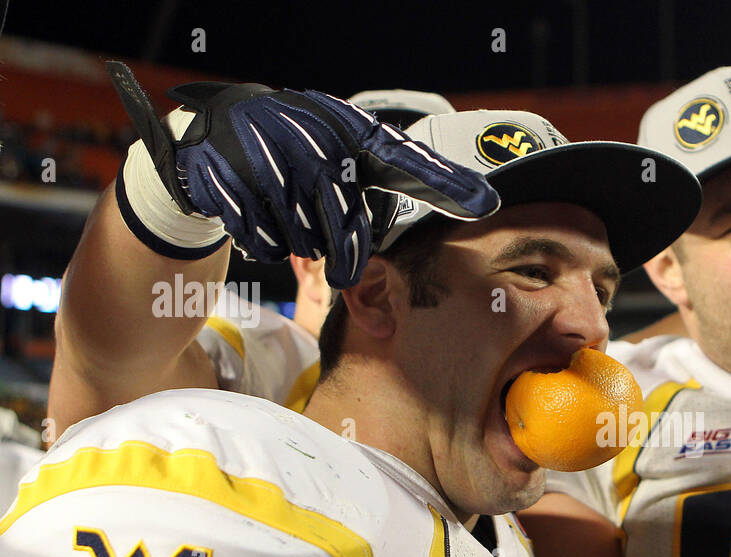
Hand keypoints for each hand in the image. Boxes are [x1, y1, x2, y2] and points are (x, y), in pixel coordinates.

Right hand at [108, 62, 498, 287]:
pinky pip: (262, 243)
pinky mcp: (228, 185)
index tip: (487, 205)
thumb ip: (428, 177)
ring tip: (289, 208)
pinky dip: (263, 239)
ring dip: (297, 240)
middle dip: (331, 243)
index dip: (441, 186)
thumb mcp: (372, 152)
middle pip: (339, 236)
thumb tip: (491, 203)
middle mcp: (313, 146)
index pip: (401, 169)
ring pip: (302, 244)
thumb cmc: (318, 148)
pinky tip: (261, 211)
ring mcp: (267, 164)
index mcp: (351, 138)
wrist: (229, 128)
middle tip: (316, 219)